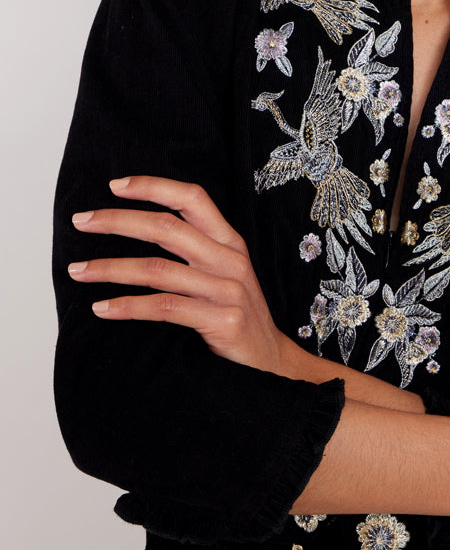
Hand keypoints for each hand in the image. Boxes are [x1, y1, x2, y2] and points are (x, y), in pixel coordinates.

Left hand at [68, 176, 282, 369]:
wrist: (270, 363)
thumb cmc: (237, 314)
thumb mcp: (224, 274)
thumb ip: (194, 250)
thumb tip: (141, 228)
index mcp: (229, 242)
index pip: (192, 198)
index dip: (153, 187)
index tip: (115, 186)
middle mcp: (229, 260)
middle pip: (167, 228)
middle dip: (118, 221)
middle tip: (81, 222)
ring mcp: (227, 290)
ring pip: (157, 269)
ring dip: (110, 268)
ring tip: (79, 271)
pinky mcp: (222, 321)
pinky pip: (164, 307)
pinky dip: (127, 306)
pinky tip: (102, 308)